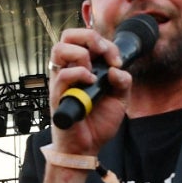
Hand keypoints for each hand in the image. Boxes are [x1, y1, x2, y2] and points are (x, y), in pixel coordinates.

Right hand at [46, 27, 131, 155]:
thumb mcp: (120, 99)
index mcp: (83, 67)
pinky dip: (79, 74)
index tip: (117, 61)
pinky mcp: (58, 95)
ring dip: (81, 53)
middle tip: (104, 52)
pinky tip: (91, 82)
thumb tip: (116, 69)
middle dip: (90, 37)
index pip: (85, 40)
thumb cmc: (98, 121)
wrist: (88, 145)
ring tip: (93, 70)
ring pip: (59, 49)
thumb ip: (123, 82)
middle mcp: (69, 70)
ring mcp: (61, 81)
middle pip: (67, 36)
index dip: (105, 43)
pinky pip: (62, 75)